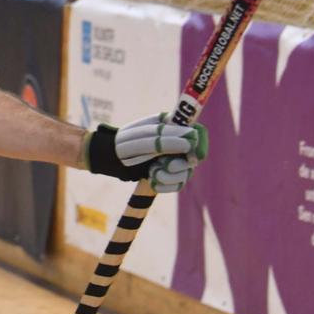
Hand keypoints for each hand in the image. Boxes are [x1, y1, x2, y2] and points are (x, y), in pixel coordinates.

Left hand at [82, 113, 207, 192]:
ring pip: (186, 174)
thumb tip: (190, 140)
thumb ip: (167, 136)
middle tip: (165, 164)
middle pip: (195, 158)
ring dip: (169, 175)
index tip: (195, 155)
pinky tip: (152, 178)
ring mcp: (176, 162)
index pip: (199, 132)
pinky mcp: (169, 177)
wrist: (113, 157)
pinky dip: (164, 184)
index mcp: (175, 128)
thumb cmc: (128, 141)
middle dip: (180, 164)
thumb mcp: (146, 135)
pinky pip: (177, 185)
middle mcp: (179, 145)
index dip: (201, 143)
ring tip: (152, 171)